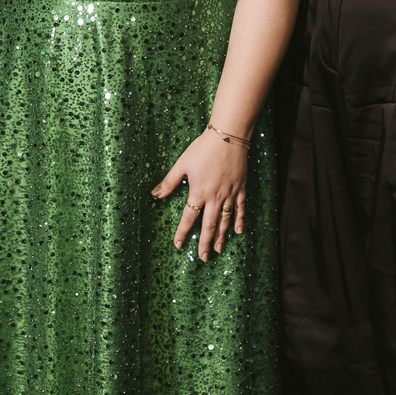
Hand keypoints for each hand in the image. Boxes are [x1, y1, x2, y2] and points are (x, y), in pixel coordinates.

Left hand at [153, 128, 247, 260]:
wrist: (228, 137)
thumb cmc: (203, 149)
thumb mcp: (182, 164)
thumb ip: (169, 181)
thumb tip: (155, 194)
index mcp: (198, 192)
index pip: (188, 217)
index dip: (182, 232)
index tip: (178, 245)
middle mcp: (214, 197)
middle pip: (209, 225)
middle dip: (204, 243)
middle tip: (203, 257)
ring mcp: (229, 193)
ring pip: (224, 220)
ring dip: (220, 236)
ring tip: (217, 249)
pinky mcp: (240, 188)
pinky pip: (239, 208)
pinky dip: (238, 220)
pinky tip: (237, 231)